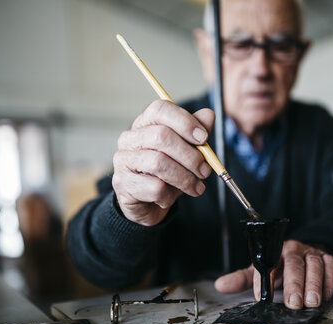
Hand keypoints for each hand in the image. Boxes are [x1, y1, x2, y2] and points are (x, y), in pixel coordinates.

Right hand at [112, 100, 214, 225]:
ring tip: (196, 187)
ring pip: (158, 163)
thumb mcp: (186, 153)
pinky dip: (169, 196)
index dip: (185, 122)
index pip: (161, 110)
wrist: (146, 205)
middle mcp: (130, 138)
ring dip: (184, 178)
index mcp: (145, 123)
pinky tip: (169, 198)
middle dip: (190, 155)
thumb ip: (196, 134)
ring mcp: (123, 160)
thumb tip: (209, 115)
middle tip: (205, 171)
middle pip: (162, 136)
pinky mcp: (123, 183)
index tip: (204, 138)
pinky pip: (154, 187)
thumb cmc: (167, 174)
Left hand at [214, 240, 332, 308]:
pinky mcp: (327, 258)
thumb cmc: (280, 264)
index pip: (267, 263)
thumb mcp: (260, 269)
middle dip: (294, 284)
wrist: (304, 251)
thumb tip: (220, 285)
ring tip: (311, 302)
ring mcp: (311, 253)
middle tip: (293, 303)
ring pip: (314, 265)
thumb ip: (242, 278)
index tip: (262, 297)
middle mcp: (293, 250)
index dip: (265, 280)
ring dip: (313, 284)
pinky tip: (326, 295)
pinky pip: (331, 267)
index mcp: (274, 250)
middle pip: (293, 264)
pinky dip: (329, 281)